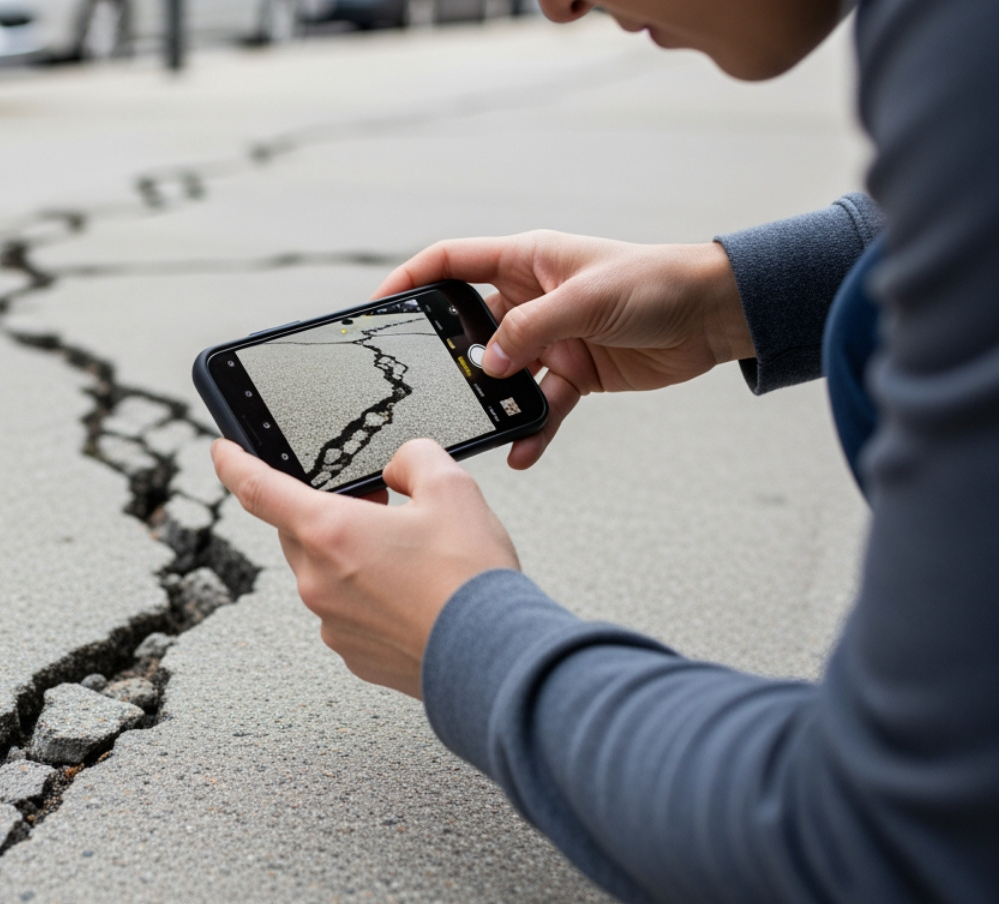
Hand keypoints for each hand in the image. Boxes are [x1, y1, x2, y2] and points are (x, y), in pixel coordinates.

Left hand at [213, 437, 517, 698]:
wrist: (495, 658)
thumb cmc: (470, 581)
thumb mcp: (452, 490)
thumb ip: (415, 459)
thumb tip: (401, 468)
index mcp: (328, 532)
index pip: (257, 488)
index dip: (234, 463)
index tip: (223, 451)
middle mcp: (318, 581)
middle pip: (299, 530)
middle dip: (326, 509)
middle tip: (374, 501)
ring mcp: (332, 624)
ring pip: (324, 572)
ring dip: (351, 555)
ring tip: (408, 553)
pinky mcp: (353, 654)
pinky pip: (346, 611)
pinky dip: (368, 595)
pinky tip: (413, 593)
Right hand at [374, 231, 753, 467]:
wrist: (716, 314)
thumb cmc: (658, 282)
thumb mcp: (585, 300)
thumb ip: (530, 330)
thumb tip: (486, 364)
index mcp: (526, 260)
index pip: (450, 263)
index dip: (411, 281)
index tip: (378, 307)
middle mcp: (531, 297)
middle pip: (470, 326)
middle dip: (450, 356)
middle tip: (426, 383)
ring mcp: (550, 338)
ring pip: (503, 374)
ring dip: (492, 401)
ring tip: (478, 424)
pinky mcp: (573, 373)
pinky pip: (539, 405)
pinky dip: (530, 429)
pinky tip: (522, 450)